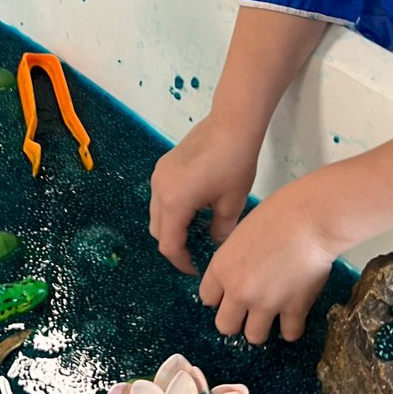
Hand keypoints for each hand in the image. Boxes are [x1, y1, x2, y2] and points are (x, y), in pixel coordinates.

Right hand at [149, 115, 262, 274]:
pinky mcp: (163, 167)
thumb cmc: (235, 163)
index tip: (196, 270)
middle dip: (175, 246)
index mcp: (175, 202)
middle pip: (158, 231)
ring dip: (172, 228)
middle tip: (196, 254)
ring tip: (196, 233)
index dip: (181, 262)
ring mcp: (158, 177)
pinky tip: (194, 210)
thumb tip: (215, 245)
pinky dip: (172, 211)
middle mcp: (159, 190)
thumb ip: (220, 231)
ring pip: (157, 215)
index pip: (169, 244)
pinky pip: (160, 198)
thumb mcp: (232, 203)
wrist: (232, 123)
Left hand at [199, 178, 336, 343]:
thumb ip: (234, 261)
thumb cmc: (277, 215)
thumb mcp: (241, 234)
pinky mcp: (294, 309)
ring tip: (271, 316)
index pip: (207, 299)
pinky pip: (289, 334)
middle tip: (248, 311)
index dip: (219, 298)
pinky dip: (292, 328)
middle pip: (225, 326)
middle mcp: (239, 292)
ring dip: (261, 328)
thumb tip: (238, 274)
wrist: (310, 219)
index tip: (229, 295)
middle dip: (235, 321)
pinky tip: (294, 317)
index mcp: (221, 269)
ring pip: (254, 337)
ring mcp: (266, 304)